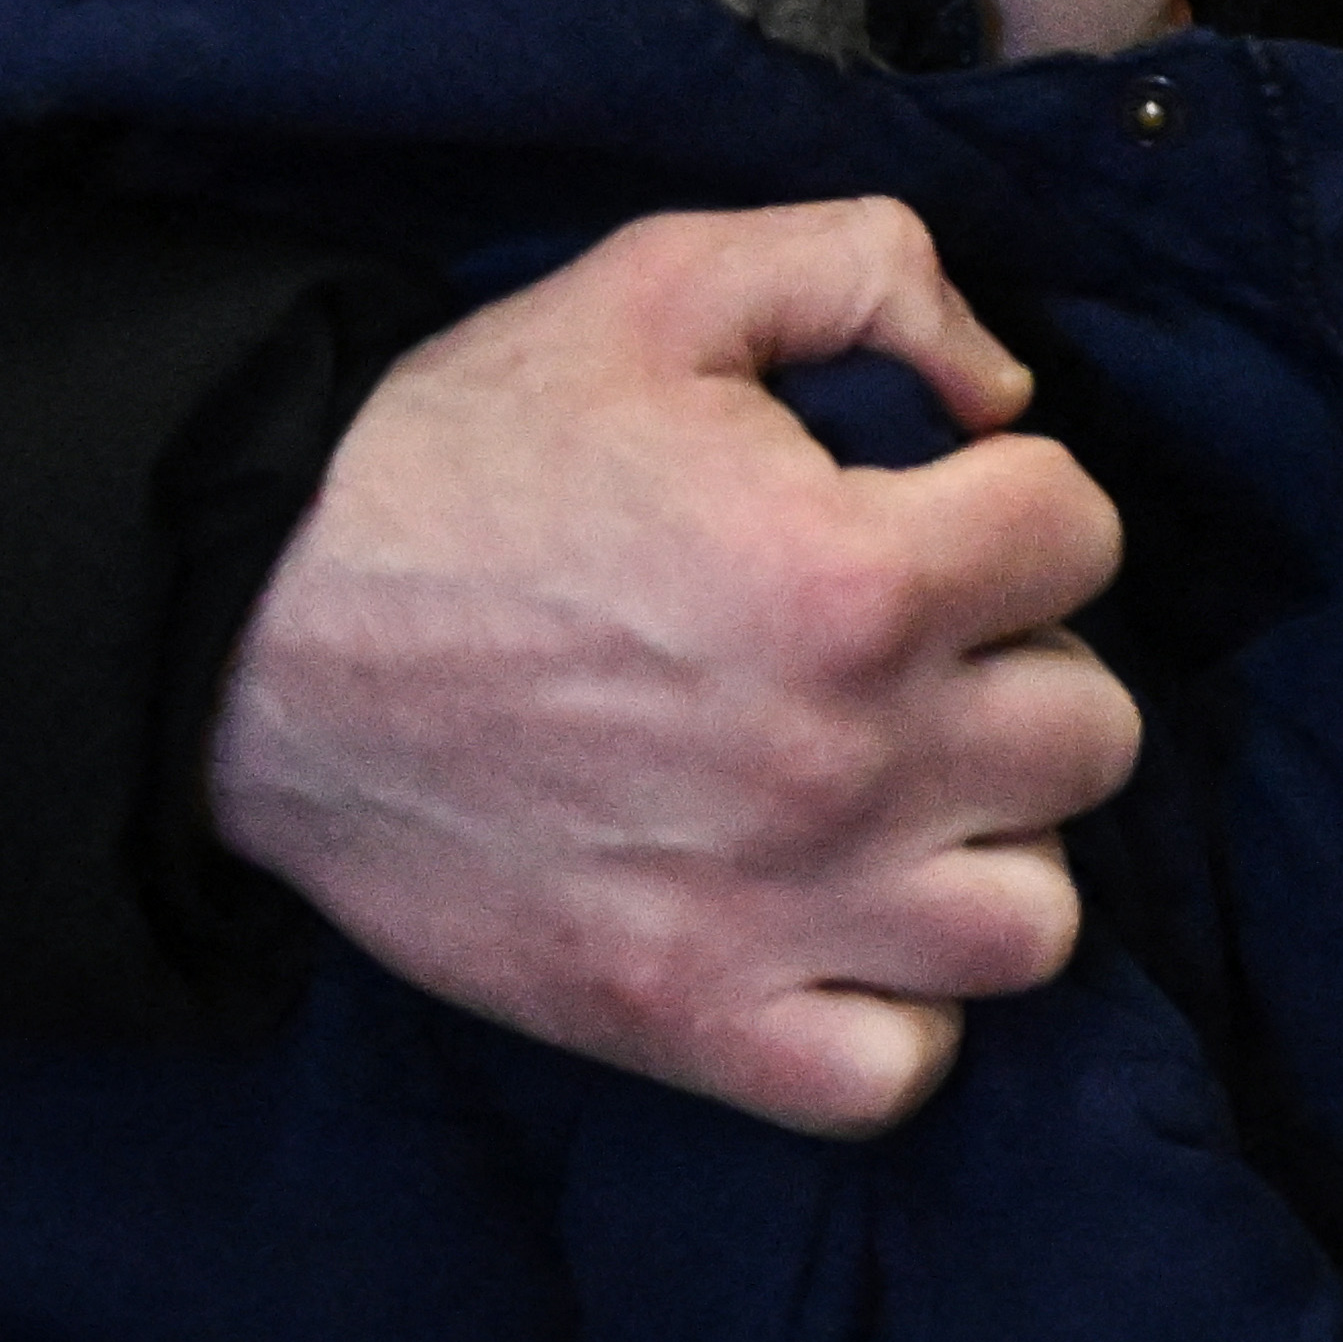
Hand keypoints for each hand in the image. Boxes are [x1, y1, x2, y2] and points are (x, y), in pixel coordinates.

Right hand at [216, 199, 1139, 1139]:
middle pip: (1090, 731)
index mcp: (848, 572)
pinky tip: (834, 924)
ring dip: (982, 846)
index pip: (1082, 534)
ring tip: (892, 792)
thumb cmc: (463, 450)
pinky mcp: (693, 1022)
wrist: (253, 631)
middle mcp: (843, 760)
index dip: (1012, 498)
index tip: (928, 506)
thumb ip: (872, 271)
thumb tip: (1000, 389)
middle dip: (1015, 666)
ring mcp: (776, 912)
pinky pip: (902, 1070)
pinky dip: (893, 1011)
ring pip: (1033, 918)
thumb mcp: (663, 283)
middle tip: (909, 649)